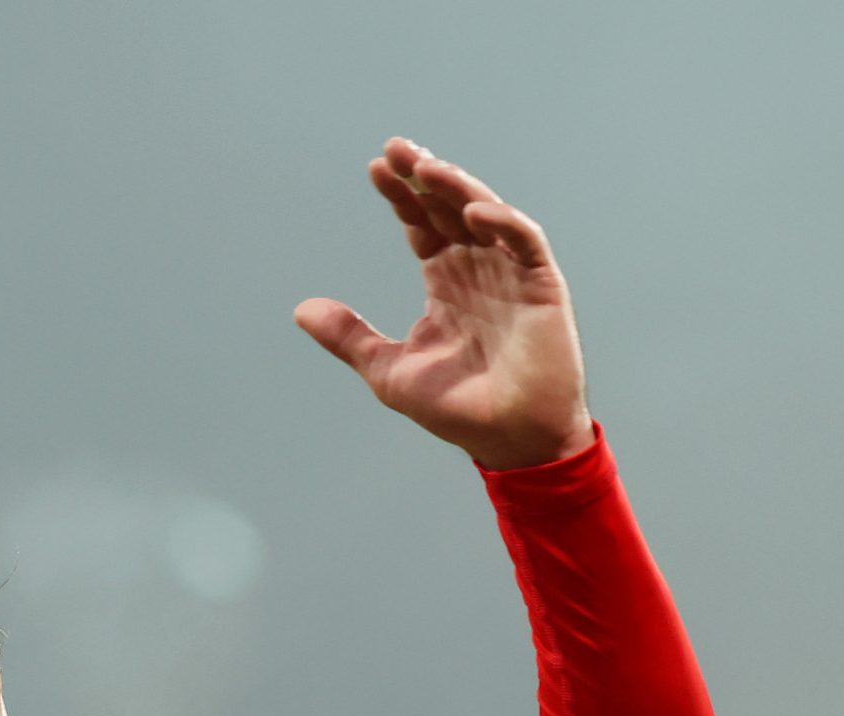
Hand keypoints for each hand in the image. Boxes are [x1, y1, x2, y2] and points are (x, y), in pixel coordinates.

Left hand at [295, 139, 595, 469]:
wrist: (507, 438)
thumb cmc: (456, 407)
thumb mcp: (388, 370)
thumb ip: (349, 336)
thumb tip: (302, 309)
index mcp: (446, 282)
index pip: (421, 226)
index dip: (400, 198)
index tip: (375, 170)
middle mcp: (478, 269)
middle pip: (448, 208)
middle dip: (424, 177)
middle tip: (394, 148)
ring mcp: (511, 274)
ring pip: (485, 214)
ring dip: (457, 188)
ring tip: (425, 167)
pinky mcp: (541, 286)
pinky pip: (524, 241)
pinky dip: (501, 223)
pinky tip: (471, 211)